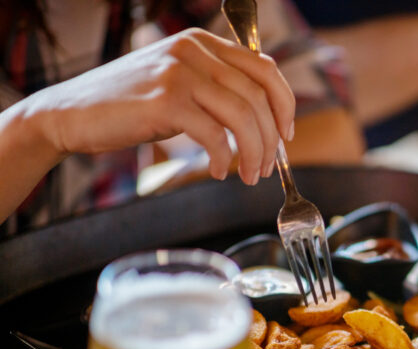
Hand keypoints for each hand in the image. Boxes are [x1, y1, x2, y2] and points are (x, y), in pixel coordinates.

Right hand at [26, 28, 294, 184]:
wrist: (71, 114)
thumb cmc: (129, 106)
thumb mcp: (179, 84)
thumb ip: (216, 89)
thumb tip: (264, 120)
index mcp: (202, 42)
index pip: (265, 68)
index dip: (284, 104)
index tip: (285, 135)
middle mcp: (193, 51)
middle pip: (259, 97)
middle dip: (271, 139)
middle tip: (266, 167)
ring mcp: (179, 73)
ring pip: (243, 116)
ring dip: (253, 152)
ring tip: (248, 175)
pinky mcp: (165, 101)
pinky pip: (214, 135)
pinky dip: (222, 158)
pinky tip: (217, 171)